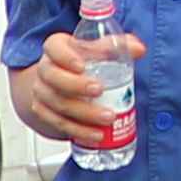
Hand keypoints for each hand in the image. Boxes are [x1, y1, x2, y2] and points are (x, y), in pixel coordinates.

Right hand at [9, 28, 127, 148]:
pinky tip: (95, 134)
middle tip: (100, 91)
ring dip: (82, 114)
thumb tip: (139, 50)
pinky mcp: (43, 112)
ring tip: (107, 118)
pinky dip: (77, 130)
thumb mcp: (99, 49)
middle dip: (76, 86)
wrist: (62, 82)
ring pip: (56, 104)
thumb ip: (118, 46)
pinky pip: (57, 123)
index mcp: (56, 48)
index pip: (54, 48)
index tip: (82, 66)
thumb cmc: (83, 61)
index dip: (65, 57)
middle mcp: (45, 69)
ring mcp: (41, 92)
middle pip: (53, 78)